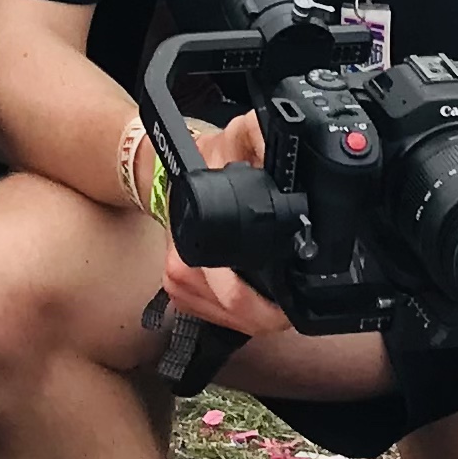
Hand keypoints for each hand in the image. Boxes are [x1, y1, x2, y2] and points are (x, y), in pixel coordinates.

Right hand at [156, 111, 291, 338]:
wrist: (163, 170)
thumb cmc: (205, 159)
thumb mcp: (239, 136)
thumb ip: (262, 135)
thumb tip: (285, 145)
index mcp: (198, 238)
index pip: (238, 297)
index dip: (275, 305)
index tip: (294, 299)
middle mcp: (181, 266)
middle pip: (238, 316)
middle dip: (271, 315)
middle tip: (293, 304)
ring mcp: (177, 281)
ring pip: (227, 323)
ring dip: (254, 317)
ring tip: (274, 299)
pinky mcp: (177, 290)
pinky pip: (214, 318)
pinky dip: (236, 314)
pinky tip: (248, 297)